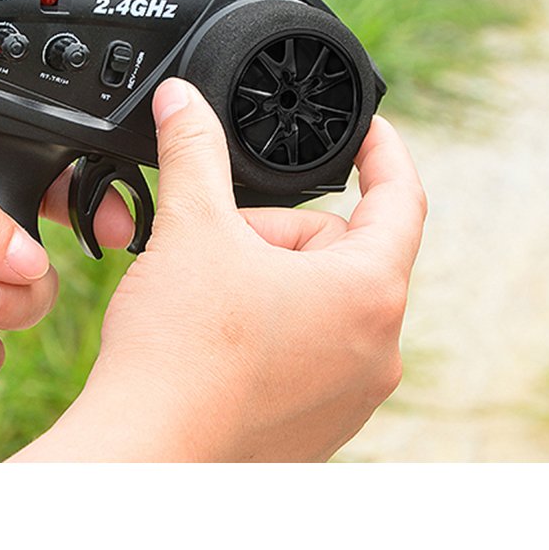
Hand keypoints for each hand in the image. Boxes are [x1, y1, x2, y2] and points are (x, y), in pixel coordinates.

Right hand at [12, 78, 425, 461]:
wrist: (147, 450)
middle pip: (338, 252)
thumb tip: (182, 100)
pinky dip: (270, 330)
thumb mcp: (190, 228)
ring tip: (211, 299)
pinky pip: (310, 350)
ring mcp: (351, 394)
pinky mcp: (319, 424)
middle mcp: (377, 349)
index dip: (385, 153)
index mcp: (367, 293)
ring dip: (270, 282)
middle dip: (277, 233)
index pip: (401, 200)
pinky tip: (219, 340)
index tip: (369, 132)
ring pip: (320, 301)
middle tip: (218, 246)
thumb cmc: (180, 353)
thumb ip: (193, 149)